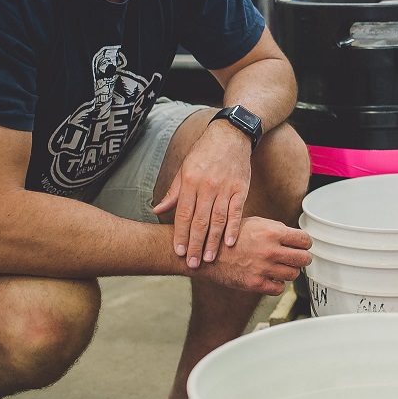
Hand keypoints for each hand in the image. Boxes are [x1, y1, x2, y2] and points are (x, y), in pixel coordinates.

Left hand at [153, 126, 251, 268]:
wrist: (231, 135)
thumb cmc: (204, 153)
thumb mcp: (184, 168)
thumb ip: (173, 192)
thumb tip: (156, 210)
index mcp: (190, 181)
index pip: (183, 214)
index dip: (180, 235)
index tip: (177, 252)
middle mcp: (207, 186)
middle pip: (199, 221)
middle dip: (194, 245)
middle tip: (191, 264)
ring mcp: (225, 188)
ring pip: (218, 219)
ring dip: (213, 241)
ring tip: (208, 258)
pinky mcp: (241, 188)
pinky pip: (237, 211)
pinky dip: (234, 228)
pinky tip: (230, 243)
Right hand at [192, 216, 311, 295]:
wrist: (207, 252)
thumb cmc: (232, 235)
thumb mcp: (256, 223)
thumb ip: (278, 229)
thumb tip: (296, 238)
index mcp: (273, 233)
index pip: (305, 240)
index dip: (305, 243)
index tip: (302, 245)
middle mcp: (271, 251)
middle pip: (304, 259)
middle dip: (302, 258)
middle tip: (296, 258)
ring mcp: (264, 268)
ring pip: (294, 274)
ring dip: (290, 271)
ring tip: (281, 267)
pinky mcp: (255, 283)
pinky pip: (279, 288)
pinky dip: (278, 284)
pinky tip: (272, 277)